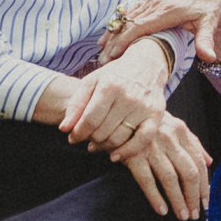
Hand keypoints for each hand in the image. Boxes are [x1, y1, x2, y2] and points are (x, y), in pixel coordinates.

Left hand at [57, 44, 175, 155]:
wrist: (146, 65)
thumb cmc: (115, 75)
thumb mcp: (91, 82)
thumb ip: (76, 104)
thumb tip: (64, 129)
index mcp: (109, 86)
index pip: (89, 120)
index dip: (78, 133)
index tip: (73, 138)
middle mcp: (128, 97)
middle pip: (102, 132)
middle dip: (90, 138)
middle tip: (88, 137)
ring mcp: (143, 107)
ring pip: (118, 139)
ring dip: (104, 147)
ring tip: (97, 143)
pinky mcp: (156, 116)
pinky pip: (141, 141)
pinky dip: (127, 152)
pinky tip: (115, 156)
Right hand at [99, 0, 220, 67]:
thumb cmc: (208, 9)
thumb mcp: (210, 24)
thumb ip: (206, 41)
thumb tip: (209, 58)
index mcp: (168, 10)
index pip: (140, 26)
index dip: (125, 40)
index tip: (113, 55)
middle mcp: (155, 2)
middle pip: (128, 23)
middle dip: (113, 42)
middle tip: (102, 61)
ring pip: (124, 18)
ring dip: (111, 35)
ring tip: (101, 53)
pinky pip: (127, 12)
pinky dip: (116, 26)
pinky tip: (107, 38)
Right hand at [117, 111, 212, 220]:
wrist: (116, 111)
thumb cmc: (148, 122)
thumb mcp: (172, 125)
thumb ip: (192, 142)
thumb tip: (210, 161)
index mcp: (180, 131)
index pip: (198, 162)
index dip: (204, 184)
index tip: (205, 201)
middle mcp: (168, 138)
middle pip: (188, 172)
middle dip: (193, 197)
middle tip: (194, 214)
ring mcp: (151, 146)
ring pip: (170, 178)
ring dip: (178, 200)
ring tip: (182, 215)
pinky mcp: (133, 154)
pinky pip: (147, 180)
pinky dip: (155, 197)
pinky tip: (162, 210)